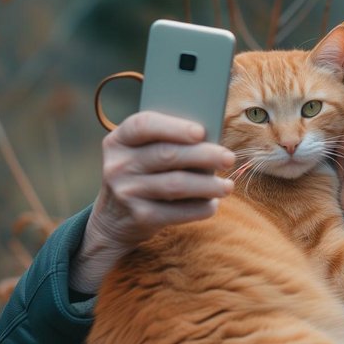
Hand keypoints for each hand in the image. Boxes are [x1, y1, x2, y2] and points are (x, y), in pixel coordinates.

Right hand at [69, 111, 234, 292]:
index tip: (201, 132)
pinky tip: (212, 203)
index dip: (174, 127)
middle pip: (167, 154)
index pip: (144, 125)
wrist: (114, 219)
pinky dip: (201, 207)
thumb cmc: (144, 174)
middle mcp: (118, 165)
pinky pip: (178, 211)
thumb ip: (169, 141)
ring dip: (208, 185)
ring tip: (227, 186)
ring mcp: (126, 192)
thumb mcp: (143, 152)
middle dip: (204, 155)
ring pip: (176, 184)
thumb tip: (213, 139)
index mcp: (119, 140)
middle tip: (229, 158)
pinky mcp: (139, 217)